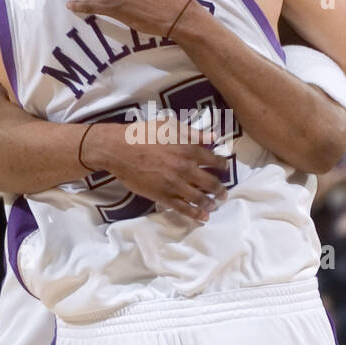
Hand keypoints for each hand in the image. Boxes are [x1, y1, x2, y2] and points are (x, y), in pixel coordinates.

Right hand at [86, 119, 228, 224]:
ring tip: (215, 205)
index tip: (225, 168)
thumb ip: (193, 133)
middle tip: (223, 194)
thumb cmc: (143, 134)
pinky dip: (195, 214)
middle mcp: (186, 169)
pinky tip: (202, 218)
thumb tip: (214, 138)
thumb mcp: (170, 126)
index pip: (214, 160)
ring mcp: (175, 184)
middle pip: (211, 183)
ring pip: (200, 198)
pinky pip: (183, 208)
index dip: (222, 165)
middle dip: (220, 190)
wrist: (119, 149)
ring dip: (210, 203)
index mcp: (189, 150)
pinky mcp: (163, 196)